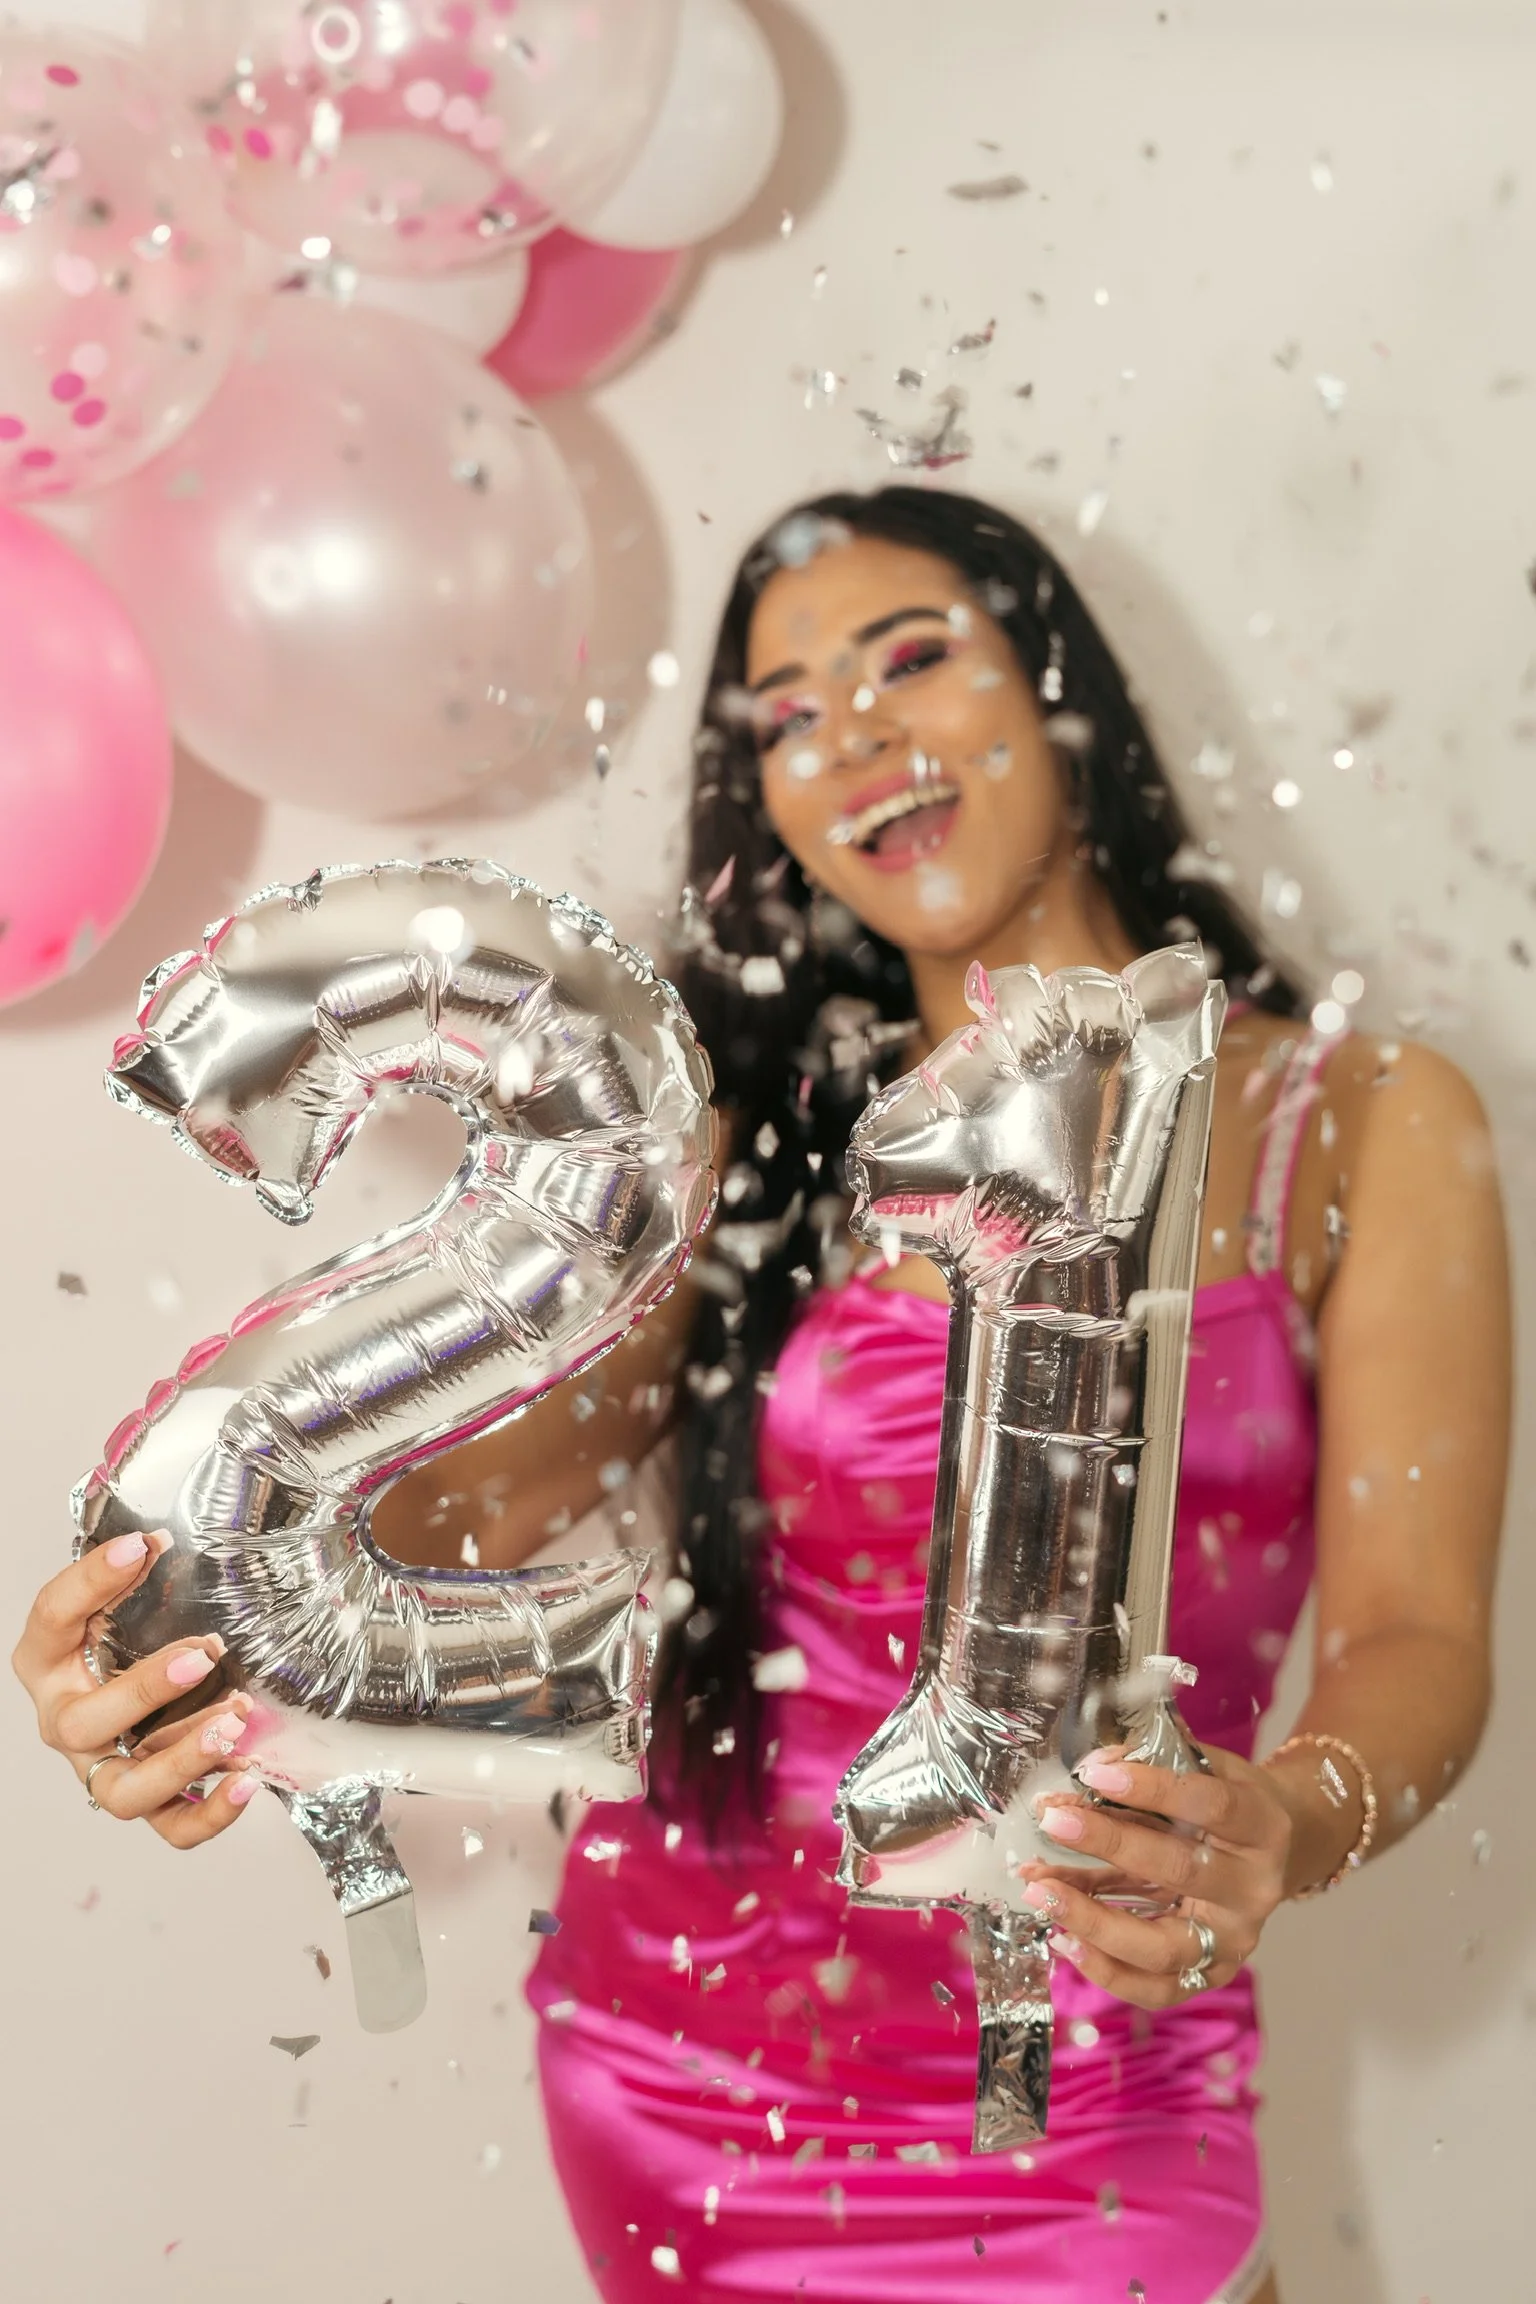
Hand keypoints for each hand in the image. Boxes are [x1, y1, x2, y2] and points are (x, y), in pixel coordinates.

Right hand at [12, 1531, 259, 1846]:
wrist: (127, 1693)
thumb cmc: (115, 1641)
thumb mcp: (115, 1602)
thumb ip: (129, 1577)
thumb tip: (158, 1539)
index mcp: (46, 1660)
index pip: (53, 1616)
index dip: (92, 1580)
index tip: (142, 1546)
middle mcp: (65, 1722)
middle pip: (85, 1722)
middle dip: (145, 1689)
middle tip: (202, 1654)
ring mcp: (101, 1768)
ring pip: (124, 1791)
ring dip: (181, 1761)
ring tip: (234, 1721)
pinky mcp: (144, 1800)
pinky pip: (171, 1826)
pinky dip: (211, 1813)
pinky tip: (248, 1778)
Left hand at [1015, 1745, 1295, 2008]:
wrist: (1278, 1854)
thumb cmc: (1232, 1804)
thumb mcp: (1210, 1769)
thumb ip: (1158, 1763)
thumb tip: (1094, 1766)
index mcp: (1262, 1828)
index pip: (1208, 1804)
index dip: (1151, 1787)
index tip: (1094, 1772)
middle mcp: (1252, 1890)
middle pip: (1179, 1872)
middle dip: (1109, 1844)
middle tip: (1054, 1822)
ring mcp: (1232, 1940)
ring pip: (1161, 1946)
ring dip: (1093, 1921)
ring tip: (1040, 1892)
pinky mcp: (1210, 1975)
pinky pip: (1156, 1988)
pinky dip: (1104, 1969)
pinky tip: (1062, 1937)